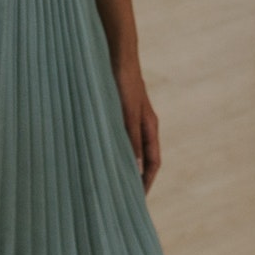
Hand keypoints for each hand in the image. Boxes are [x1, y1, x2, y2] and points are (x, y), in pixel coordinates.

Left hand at [114, 58, 161, 192]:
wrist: (118, 55)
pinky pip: (120, 137)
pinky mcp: (120, 111)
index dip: (147, 181)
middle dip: (137, 177)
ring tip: (112, 180)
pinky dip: (115, 149)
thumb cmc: (125, 83)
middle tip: (125, 196)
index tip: (139, 199)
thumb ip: (132, 140)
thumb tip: (137, 169)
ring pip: (131, 148)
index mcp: (150, 127)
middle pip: (144, 158)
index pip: (153, 162)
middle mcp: (143, 125)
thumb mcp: (128, 115)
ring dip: (125, 164)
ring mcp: (132, 118)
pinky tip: (101, 154)